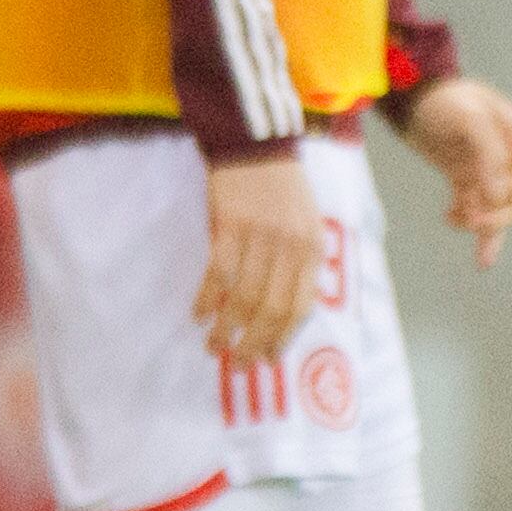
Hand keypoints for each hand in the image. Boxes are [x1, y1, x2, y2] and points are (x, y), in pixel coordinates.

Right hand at [196, 148, 320, 369]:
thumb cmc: (284, 188)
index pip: (300, 305)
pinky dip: (208, 299)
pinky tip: (199, 315)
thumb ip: (303, 262)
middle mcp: (288, 247)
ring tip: (214, 347)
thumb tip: (293, 308)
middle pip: (270, 309)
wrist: (258, 146)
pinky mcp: (230, 226)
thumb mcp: (308, 224)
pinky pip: (217, 273)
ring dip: (226, 328)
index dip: (283, 336)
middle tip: (239, 364)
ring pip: (242, 297)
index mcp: (311, 249)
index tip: (268, 357)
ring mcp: (259, 237)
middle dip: (253, 342)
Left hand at [405, 75, 511, 268]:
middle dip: (498, 212)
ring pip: (502, 209)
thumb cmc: (442, 101)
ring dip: (484, 221)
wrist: (411, 98)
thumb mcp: (468, 117)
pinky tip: (483, 261)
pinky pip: (484, 213)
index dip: (510, 194)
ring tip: (455, 219)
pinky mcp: (470, 180)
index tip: (480, 198)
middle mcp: (511, 153)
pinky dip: (486, 238)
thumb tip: (498, 197)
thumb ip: (490, 154)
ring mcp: (491, 169)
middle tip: (469, 218)